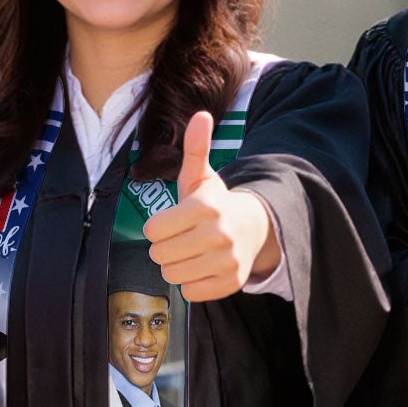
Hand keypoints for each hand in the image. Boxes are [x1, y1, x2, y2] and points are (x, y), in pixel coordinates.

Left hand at [141, 111, 277, 300]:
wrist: (254, 228)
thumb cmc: (216, 203)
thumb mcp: (202, 176)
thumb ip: (196, 148)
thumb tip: (201, 114)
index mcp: (206, 207)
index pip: (153, 230)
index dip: (156, 227)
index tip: (170, 222)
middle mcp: (219, 235)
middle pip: (160, 255)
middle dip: (164, 247)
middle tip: (180, 238)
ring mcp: (227, 261)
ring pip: (172, 275)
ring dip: (175, 266)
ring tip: (190, 252)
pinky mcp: (230, 283)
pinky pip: (190, 292)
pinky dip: (190, 283)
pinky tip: (201, 267)